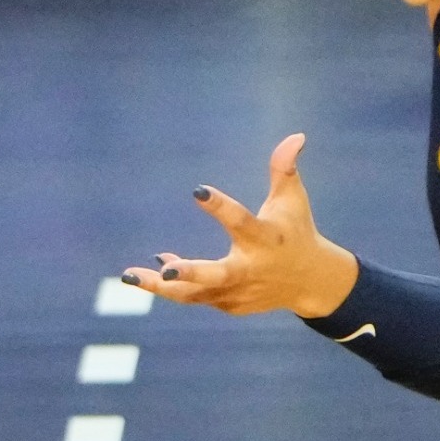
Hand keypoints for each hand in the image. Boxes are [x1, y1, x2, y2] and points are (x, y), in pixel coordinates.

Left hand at [127, 135, 361, 318]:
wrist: (311, 282)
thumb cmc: (296, 230)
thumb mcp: (292, 199)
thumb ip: (284, 169)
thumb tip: (295, 135)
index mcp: (265, 239)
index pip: (241, 222)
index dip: (220, 207)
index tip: (197, 191)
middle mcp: (250, 269)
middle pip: (219, 275)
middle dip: (192, 273)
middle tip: (167, 271)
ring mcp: (238, 292)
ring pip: (196, 294)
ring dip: (161, 287)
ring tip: (128, 275)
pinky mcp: (228, 305)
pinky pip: (195, 295)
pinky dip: (175, 286)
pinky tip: (153, 273)